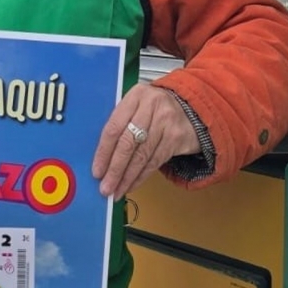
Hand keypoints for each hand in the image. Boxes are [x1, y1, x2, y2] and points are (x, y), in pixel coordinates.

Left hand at [92, 85, 199, 199]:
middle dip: (115, 169)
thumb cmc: (154, 110)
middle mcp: (152, 106)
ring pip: (142, 156)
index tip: (97, 171)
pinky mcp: (177, 137)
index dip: (103, 152)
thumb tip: (101, 159)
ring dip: (127, 177)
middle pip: (128, 143)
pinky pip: (155, 161)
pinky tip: (132, 184)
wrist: (191, 107)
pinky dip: (141, 176)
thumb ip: (121, 124)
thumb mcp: (137, 106)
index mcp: (135, 96)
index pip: (114, 127)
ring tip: (117, 191)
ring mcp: (166, 121)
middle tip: (106, 188)